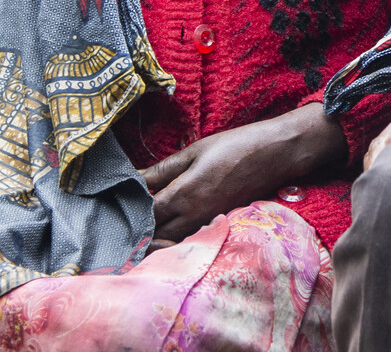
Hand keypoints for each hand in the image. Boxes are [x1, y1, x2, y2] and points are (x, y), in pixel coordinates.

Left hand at [141, 103, 344, 243]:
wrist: (275, 155)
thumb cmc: (234, 146)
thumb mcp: (194, 151)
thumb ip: (162, 169)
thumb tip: (133, 178)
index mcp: (184, 194)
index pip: (146, 216)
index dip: (128, 214)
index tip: (115, 207)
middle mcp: (194, 216)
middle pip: (155, 236)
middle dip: (137, 232)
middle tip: (121, 222)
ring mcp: (207, 223)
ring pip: (172, 244)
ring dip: (154, 239)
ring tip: (140, 228)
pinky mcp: (217, 224)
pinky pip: (189, 241)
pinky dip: (173, 241)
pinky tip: (167, 229)